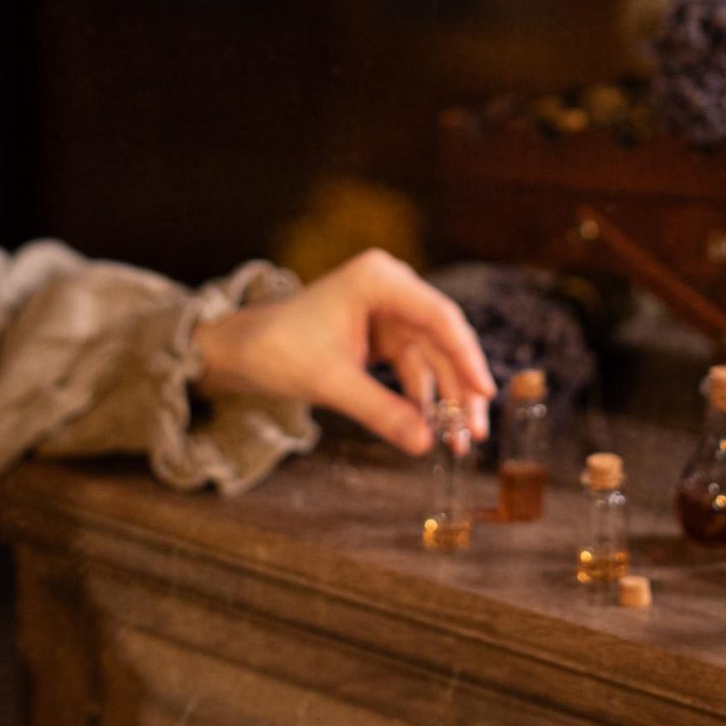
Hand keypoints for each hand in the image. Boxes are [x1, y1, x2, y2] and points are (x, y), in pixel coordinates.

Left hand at [190, 249, 495, 457]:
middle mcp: (391, 288)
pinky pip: (413, 366)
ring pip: (432, 357)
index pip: (438, 317)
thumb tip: (426, 445)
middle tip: (476, 432)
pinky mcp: (382, 334)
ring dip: (445, 398)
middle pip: (442, 339)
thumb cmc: (276, 351)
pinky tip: (431, 427)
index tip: (485, 393)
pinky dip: (422, 396)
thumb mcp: (331, 384)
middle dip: (459, 387)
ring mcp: (388, 310)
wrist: (240, 351)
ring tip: (459, 441)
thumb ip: (381, 411)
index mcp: (379, 280)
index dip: (467, 357)